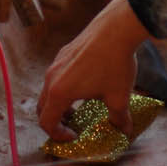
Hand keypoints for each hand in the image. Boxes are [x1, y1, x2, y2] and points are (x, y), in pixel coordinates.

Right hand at [37, 0, 152, 139]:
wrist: (116, 29)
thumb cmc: (114, 65)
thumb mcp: (119, 98)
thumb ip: (119, 119)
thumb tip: (123, 130)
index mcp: (59, 92)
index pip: (46, 122)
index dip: (57, 135)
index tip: (75, 136)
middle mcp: (52, 78)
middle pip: (43, 107)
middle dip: (55, 121)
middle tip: (73, 126)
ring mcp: (56, 63)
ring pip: (49, 90)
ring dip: (59, 103)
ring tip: (80, 106)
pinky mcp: (64, 52)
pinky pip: (56, 75)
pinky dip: (64, 87)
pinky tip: (86, 84)